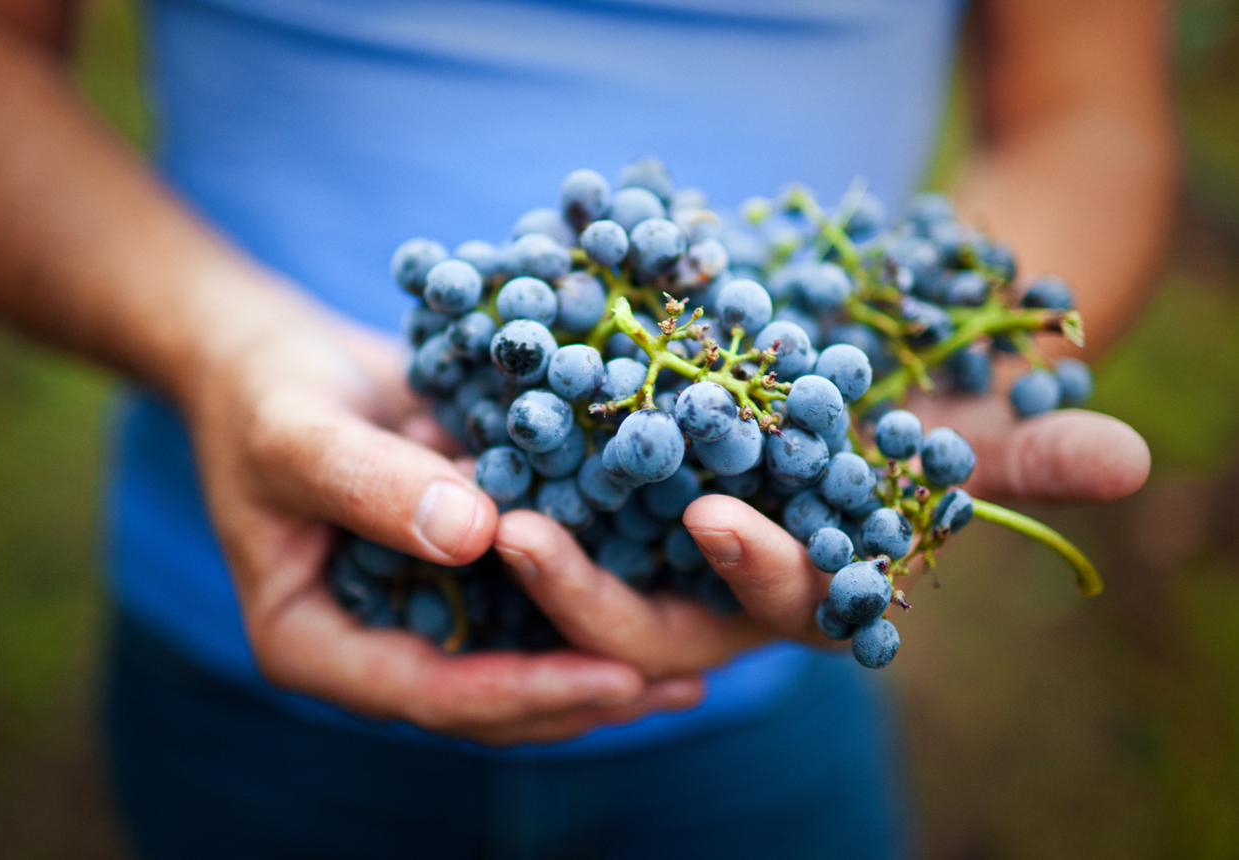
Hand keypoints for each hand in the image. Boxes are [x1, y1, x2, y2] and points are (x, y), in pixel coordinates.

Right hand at [181, 289, 701, 744]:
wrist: (277, 357)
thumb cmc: (265, 393)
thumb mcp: (299, 433)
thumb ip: (371, 483)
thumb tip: (475, 535)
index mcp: (312, 642)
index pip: (426, 693)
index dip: (522, 691)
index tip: (616, 673)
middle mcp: (372, 643)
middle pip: (484, 700)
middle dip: (580, 697)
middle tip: (676, 681)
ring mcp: (417, 610)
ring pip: (514, 661)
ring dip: (596, 665)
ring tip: (693, 666)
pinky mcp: (457, 571)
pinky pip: (525, 602)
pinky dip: (585, 602)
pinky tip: (661, 591)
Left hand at [495, 392, 1149, 662]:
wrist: (809, 365)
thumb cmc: (889, 410)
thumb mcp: (944, 423)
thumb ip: (1018, 451)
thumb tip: (1134, 461)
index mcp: (800, 587)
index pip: (779, 602)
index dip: (758, 569)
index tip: (719, 514)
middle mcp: (711, 595)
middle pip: (647, 624)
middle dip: (593, 592)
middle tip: (528, 534)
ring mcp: (643, 566)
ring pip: (578, 585)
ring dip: (529, 554)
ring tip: (478, 504)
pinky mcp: (588, 519)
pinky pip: (537, 522)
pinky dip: (505, 491)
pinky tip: (453, 451)